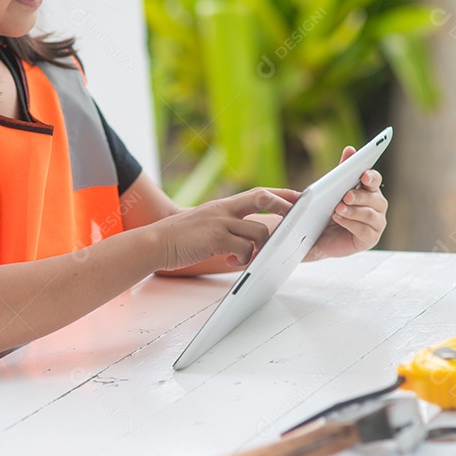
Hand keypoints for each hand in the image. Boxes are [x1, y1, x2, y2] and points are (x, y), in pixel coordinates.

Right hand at [152, 187, 296, 271]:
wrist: (155, 242)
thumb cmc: (182, 238)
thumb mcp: (207, 223)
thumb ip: (228, 224)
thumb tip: (250, 236)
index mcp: (225, 204)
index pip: (259, 193)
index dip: (281, 194)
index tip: (300, 197)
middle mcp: (225, 209)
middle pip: (263, 198)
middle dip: (284, 207)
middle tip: (295, 221)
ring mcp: (221, 222)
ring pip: (259, 231)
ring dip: (261, 247)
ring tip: (248, 258)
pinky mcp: (215, 238)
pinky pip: (244, 249)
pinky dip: (245, 259)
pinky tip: (233, 263)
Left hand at [305, 146, 387, 260]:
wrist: (315, 239)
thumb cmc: (324, 212)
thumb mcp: (324, 192)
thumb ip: (332, 176)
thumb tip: (346, 152)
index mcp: (367, 189)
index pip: (373, 179)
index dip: (370, 176)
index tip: (363, 174)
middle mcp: (376, 205)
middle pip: (375, 197)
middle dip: (361, 195)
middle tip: (346, 195)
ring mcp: (376, 223)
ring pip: (371, 214)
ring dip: (354, 211)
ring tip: (338, 209)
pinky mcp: (370, 239)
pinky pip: (365, 231)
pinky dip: (352, 224)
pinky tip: (339, 220)